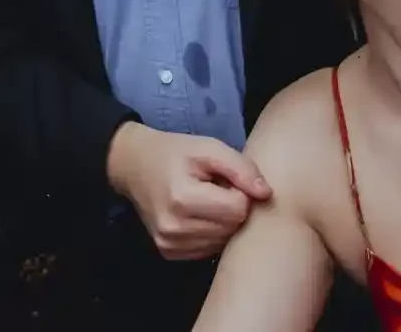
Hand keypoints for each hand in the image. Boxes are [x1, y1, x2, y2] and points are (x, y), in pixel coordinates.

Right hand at [106, 123, 272, 261]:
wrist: (134, 165)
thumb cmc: (174, 152)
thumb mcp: (208, 147)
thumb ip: (241, 168)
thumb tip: (267, 194)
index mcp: (183, 198)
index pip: (238, 209)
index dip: (240, 191)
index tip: (227, 179)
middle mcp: (175, 228)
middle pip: (232, 227)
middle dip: (233, 207)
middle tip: (217, 188)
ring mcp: (170, 245)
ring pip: (223, 241)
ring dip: (223, 221)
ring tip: (207, 200)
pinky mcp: (169, 253)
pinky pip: (209, 250)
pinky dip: (211, 233)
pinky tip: (199, 215)